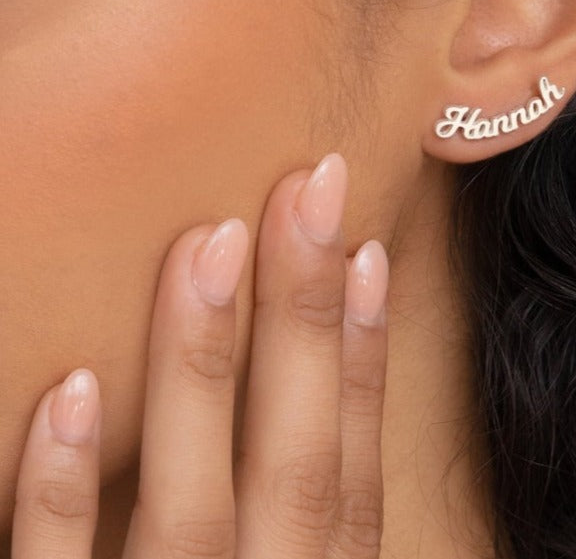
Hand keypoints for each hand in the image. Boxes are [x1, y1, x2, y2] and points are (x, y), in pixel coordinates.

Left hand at [10, 152, 388, 557]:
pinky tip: (69, 389)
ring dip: (203, 372)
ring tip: (212, 244)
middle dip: (308, 323)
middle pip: (296, 467)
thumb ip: (305, 536)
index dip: (367, 363)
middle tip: (312, 190)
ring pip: (188, 508)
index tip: (371, 253)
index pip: (350, 475)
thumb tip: (332, 408)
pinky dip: (64, 495)